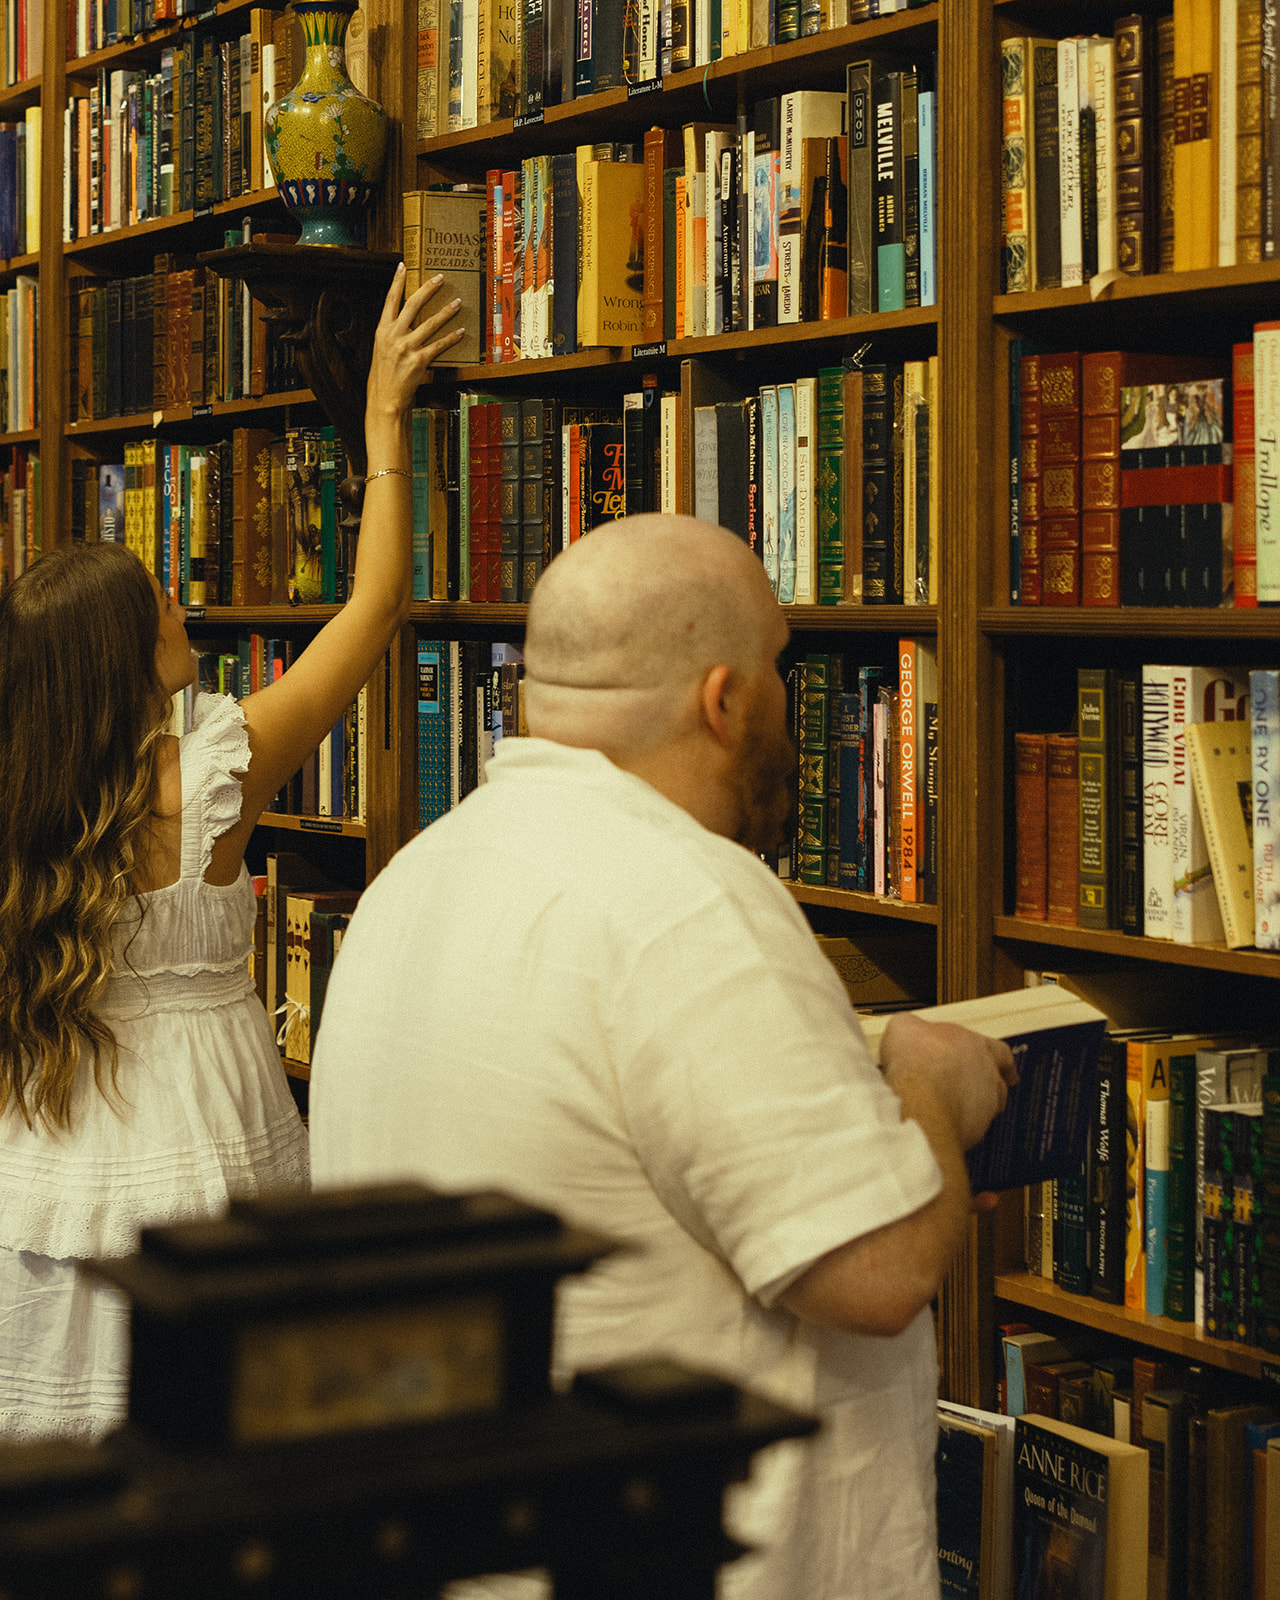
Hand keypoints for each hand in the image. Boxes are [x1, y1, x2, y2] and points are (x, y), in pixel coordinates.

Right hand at [365, 264, 464, 420]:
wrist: (384, 399)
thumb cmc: (384, 376)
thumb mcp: (382, 350)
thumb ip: (393, 334)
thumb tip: (407, 322)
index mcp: (382, 330)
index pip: (390, 300)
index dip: (396, 282)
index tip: (402, 266)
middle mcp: (393, 335)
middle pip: (412, 305)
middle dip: (428, 289)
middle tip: (440, 278)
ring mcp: (407, 347)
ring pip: (430, 323)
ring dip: (446, 312)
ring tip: (457, 303)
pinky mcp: (419, 361)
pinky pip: (439, 346)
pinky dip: (451, 338)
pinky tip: (461, 331)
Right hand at [879, 1012, 1017, 1151]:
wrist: (918, 1097)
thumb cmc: (917, 1062)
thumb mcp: (905, 1026)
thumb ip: (912, 1026)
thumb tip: (906, 1029)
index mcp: (977, 1046)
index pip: (1000, 1051)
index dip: (1001, 1059)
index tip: (1005, 1065)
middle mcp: (987, 1075)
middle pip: (998, 1081)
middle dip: (987, 1085)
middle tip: (975, 1088)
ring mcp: (984, 1105)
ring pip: (989, 1108)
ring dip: (975, 1107)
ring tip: (954, 1107)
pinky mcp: (973, 1130)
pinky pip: (971, 1129)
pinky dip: (958, 1126)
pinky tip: (940, 1123)